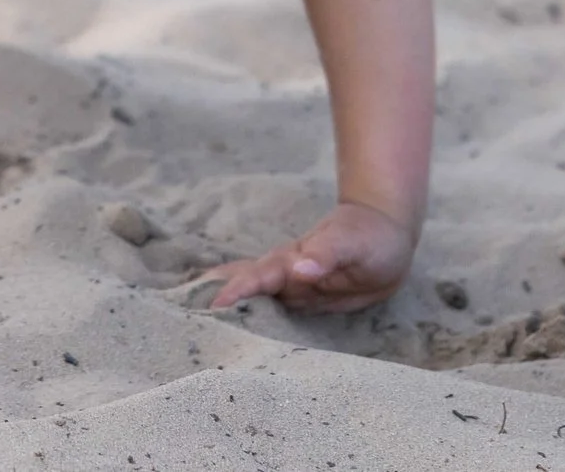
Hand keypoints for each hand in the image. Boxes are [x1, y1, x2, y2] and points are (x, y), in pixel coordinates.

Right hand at [195, 200, 414, 314]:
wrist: (384, 235)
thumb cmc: (368, 236)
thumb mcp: (351, 244)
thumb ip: (326, 255)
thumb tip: (300, 267)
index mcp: (290, 260)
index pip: (257, 277)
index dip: (236, 291)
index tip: (213, 307)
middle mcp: (283, 274)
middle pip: (242, 286)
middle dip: (213, 297)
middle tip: (180, 316)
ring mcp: (290, 288)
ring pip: (252, 299)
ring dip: (226, 309)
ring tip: (195, 324)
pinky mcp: (301, 300)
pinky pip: (270, 309)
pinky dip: (249, 316)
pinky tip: (236, 328)